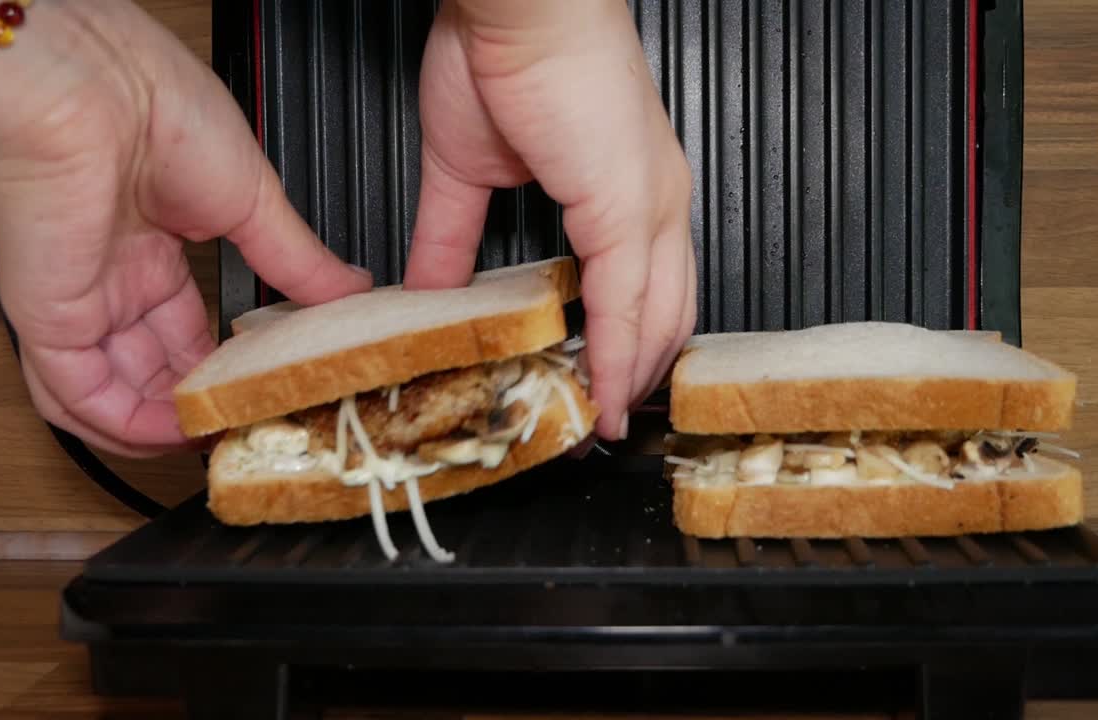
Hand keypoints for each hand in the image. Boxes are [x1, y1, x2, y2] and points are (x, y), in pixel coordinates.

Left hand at [0, 1, 371, 456]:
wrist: (101, 85)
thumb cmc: (162, 108)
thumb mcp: (258, 201)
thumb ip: (302, 261)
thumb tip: (357, 291)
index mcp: (156, 246)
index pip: (187, 334)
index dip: (222, 371)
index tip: (260, 394)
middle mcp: (115, 279)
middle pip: (152, 370)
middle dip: (195, 407)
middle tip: (239, 430)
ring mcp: (81, 299)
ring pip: (108, 394)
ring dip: (155, 430)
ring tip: (204, 445)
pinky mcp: (51, 316)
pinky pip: (77, 394)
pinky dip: (120, 426)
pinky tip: (167, 436)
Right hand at [403, 0, 696, 441]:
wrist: (516, 1)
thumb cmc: (502, 53)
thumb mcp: (467, 168)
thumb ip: (451, 238)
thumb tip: (430, 290)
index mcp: (628, 184)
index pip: (645, 281)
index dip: (626, 340)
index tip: (596, 383)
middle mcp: (656, 200)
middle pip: (667, 310)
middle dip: (638, 373)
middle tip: (602, 419)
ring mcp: (651, 208)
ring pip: (658, 319)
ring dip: (630, 380)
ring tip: (599, 426)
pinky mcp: (628, 213)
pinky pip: (628, 310)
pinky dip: (617, 363)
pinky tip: (603, 401)